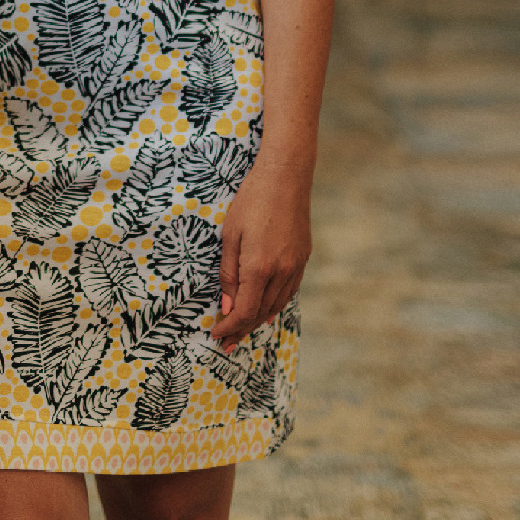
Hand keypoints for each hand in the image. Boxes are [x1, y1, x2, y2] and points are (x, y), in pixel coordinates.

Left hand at [209, 157, 312, 349]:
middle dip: (241, 329)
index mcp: (259, 267)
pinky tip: (266, 310)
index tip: (216, 335)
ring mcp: (295, 266)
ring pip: (276, 304)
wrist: (286, 177)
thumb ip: (229, 274)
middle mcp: (281, 272)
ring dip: (258, 320)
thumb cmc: (251, 201)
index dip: (230, 327)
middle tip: (226, 342)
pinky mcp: (303, 258)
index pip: (244, 311)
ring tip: (243, 331)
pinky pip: (288, 291)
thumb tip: (228, 306)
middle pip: (260, 312)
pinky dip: (275, 304)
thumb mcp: (230, 235)